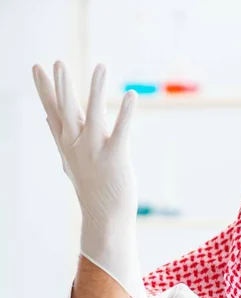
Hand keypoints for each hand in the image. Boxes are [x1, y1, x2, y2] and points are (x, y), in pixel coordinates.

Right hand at [32, 61, 146, 297]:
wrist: (105, 218)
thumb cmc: (92, 188)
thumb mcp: (71, 161)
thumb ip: (62, 137)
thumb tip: (48, 119)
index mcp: (67, 145)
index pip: (53, 112)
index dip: (44, 90)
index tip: (36, 67)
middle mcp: (77, 147)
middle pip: (67, 111)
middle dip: (60, 87)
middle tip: (56, 63)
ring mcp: (95, 152)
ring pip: (93, 116)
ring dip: (96, 91)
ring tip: (100, 67)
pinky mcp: (115, 158)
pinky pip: (121, 131)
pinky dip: (126, 113)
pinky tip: (131, 96)